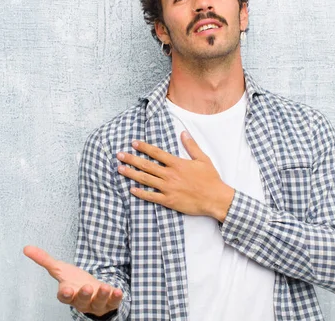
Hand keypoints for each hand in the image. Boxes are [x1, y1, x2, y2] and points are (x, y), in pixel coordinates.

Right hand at [23, 245, 122, 316]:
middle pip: (81, 301)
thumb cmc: (74, 281)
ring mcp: (95, 303)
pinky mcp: (108, 302)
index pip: (64, 297)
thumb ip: (44, 260)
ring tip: (105, 288)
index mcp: (68, 293)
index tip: (66, 290)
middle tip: (87, 287)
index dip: (65, 294)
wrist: (92, 291)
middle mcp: (81, 301)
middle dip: (84, 295)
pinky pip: (112, 303)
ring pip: (97, 303)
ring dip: (101, 296)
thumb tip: (26, 248)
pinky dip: (115, 298)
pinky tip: (117, 291)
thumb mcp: (60, 269)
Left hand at [117, 131, 234, 221]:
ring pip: (146, 179)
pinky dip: (141, 193)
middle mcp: (170, 175)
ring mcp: (168, 188)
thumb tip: (183, 133)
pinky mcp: (168, 201)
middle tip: (119, 155)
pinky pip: (151, 196)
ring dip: (132, 174)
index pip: (156, 153)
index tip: (133, 143)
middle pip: (147, 165)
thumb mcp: (203, 159)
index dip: (144, 147)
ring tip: (120, 169)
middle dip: (131, 159)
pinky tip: (131, 189)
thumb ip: (191, 146)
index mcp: (177, 163)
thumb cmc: (210, 179)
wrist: (215, 198)